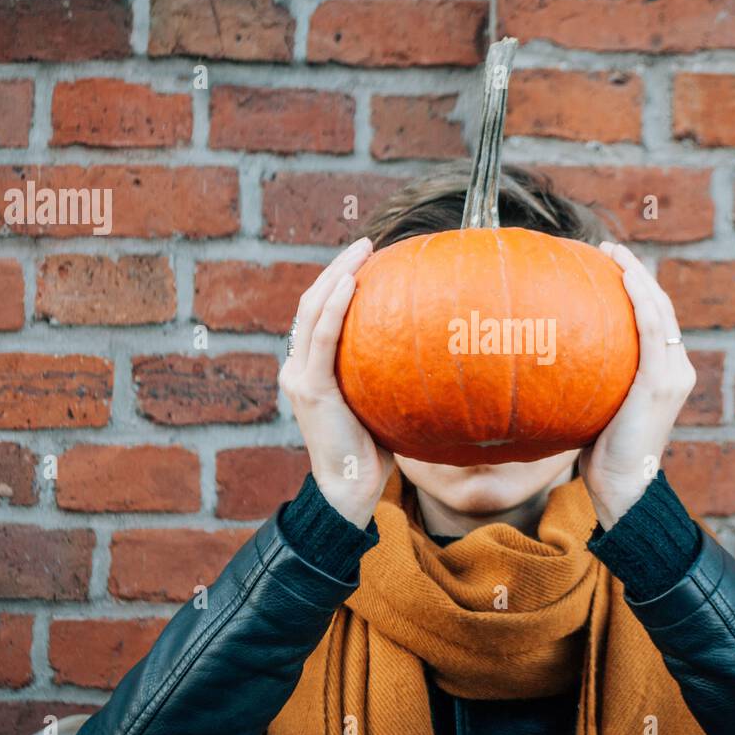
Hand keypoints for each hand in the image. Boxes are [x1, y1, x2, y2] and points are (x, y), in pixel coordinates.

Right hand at [278, 236, 393, 527]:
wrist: (349, 491)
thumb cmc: (373, 453)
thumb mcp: (382, 405)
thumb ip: (390, 378)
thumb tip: (435, 354)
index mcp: (311, 370)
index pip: (320, 315)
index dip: (338, 282)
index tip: (367, 259)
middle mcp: (298, 367)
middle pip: (312, 302)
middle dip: (337, 267)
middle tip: (367, 243)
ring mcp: (299, 376)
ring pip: (311, 310)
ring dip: (335, 275)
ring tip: (361, 250)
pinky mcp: (309, 388)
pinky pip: (321, 337)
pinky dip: (333, 306)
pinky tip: (350, 284)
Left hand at [578, 242, 695, 529]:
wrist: (622, 486)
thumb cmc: (603, 455)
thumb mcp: (598, 408)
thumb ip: (590, 382)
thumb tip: (550, 362)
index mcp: (667, 373)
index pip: (656, 319)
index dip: (638, 288)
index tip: (611, 265)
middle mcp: (677, 368)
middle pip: (662, 306)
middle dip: (638, 271)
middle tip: (609, 248)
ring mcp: (673, 374)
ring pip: (660, 310)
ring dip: (638, 276)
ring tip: (612, 252)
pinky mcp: (660, 382)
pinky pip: (651, 330)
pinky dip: (639, 300)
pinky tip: (621, 278)